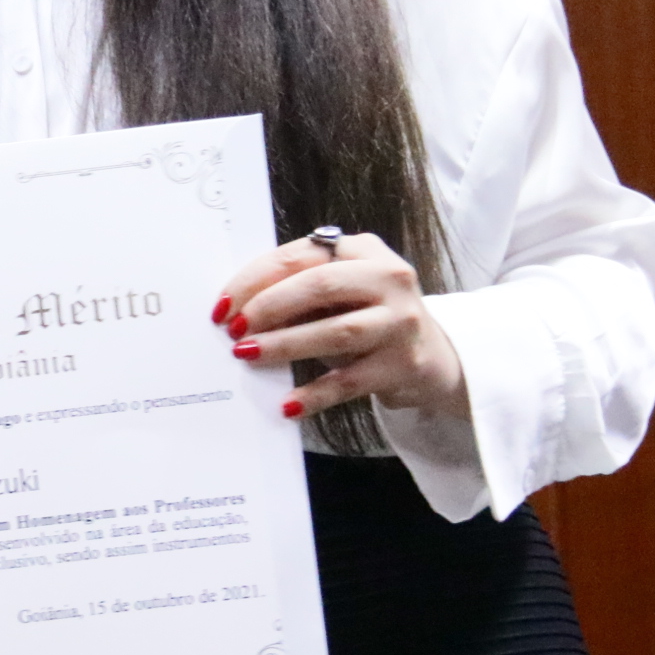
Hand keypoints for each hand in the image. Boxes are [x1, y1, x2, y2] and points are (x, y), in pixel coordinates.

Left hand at [214, 232, 466, 422]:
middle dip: (269, 306)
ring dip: (285, 344)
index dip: (255, 279)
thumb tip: (237, 310)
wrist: (431, 357)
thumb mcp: (339, 292)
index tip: (223, 304)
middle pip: (320, 286)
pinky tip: (288, 404)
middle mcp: (389, 279)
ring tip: (248, 355)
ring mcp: (401, 322)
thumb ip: (297, 290)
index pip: (300, 256)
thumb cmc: (367, 317)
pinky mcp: (404, 365)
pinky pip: (350, 381)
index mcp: (364, 250)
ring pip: (337, 331)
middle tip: (235, 329)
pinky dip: (315, 394)